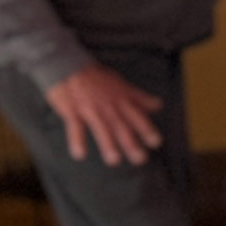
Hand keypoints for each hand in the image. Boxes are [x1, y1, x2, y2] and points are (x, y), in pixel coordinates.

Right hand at [43, 62, 163, 165]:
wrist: (67, 65)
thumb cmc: (96, 77)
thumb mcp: (121, 84)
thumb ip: (139, 97)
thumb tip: (158, 105)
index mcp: (121, 100)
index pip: (138, 116)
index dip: (147, 129)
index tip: (156, 142)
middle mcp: (108, 106)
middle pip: (122, 126)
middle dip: (132, 143)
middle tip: (140, 159)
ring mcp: (90, 109)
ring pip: (101, 128)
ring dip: (108, 144)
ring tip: (114, 160)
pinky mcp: (72, 111)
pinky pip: (75, 128)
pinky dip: (77, 141)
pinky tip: (79, 155)